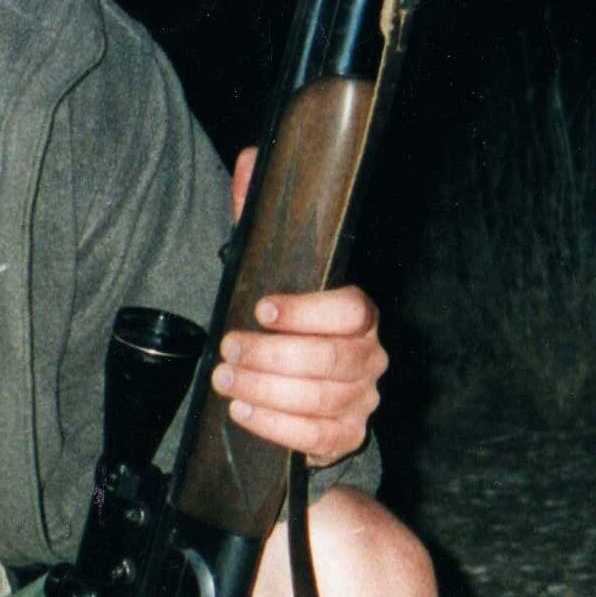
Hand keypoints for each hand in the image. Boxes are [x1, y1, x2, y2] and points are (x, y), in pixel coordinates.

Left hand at [213, 144, 386, 464]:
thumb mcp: (266, 269)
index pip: (351, 309)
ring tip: (225, 380)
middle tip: (227, 350)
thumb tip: (250, 159)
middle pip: (330, 358)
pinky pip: (317, 437)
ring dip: (264, 389)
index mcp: (359, 314)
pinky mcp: (346, 436)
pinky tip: (242, 411)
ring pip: (320, 398)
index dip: (307, 310)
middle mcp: (370, 356)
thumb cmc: (280, 328)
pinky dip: (276, 425)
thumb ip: (257, 216)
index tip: (261, 309)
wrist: (293, 391)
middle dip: (270, 355)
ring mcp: (361, 399)